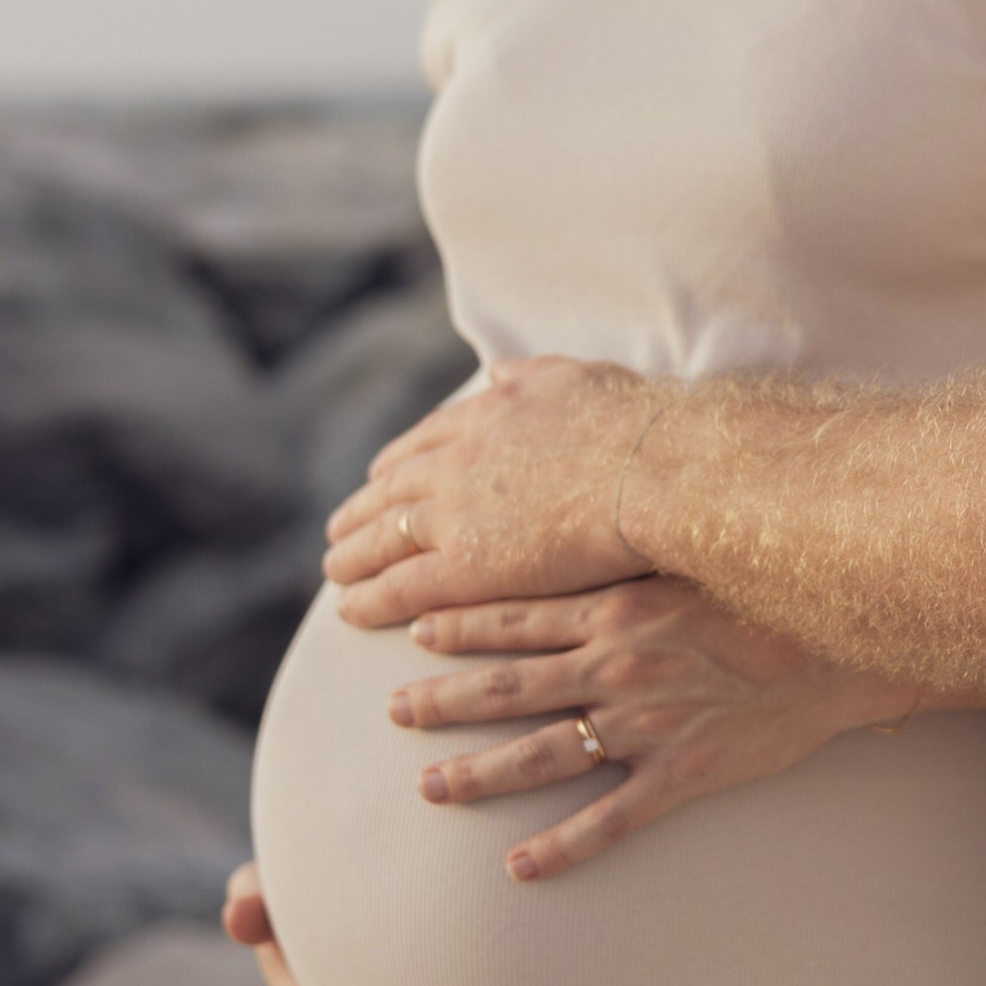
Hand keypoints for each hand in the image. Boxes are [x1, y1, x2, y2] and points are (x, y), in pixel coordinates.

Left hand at [322, 356, 648, 631]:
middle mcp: (457, 460)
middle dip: (361, 509)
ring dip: (352, 554)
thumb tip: (498, 375)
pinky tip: (349, 610)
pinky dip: (368, 598)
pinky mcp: (465, 566)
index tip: (378, 476)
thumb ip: (530, 376)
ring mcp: (456, 513)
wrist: (650, 469)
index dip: (397, 462)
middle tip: (339, 528)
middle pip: (391, 488)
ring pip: (383, 536)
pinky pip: (399, 585)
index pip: (424, 441)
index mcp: (485, 415)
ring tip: (335, 570)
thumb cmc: (633, 425)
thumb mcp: (573, 376)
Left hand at [390, 578, 918, 883]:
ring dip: (478, 773)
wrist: (848, 638)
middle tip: (391, 711)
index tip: (412, 631)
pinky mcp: (684, 773)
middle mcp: (617, 665)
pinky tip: (517, 869)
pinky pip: (610, 820)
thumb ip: (636, 546)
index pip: (517, 615)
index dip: (459, 625)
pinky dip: (560, 849)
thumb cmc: (774, 587)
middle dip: (443, 699)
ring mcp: (647, 723)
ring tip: (428, 787)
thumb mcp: (694, 550)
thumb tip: (593, 517)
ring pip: (542, 754)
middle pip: (510, 685)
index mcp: (617, 607)